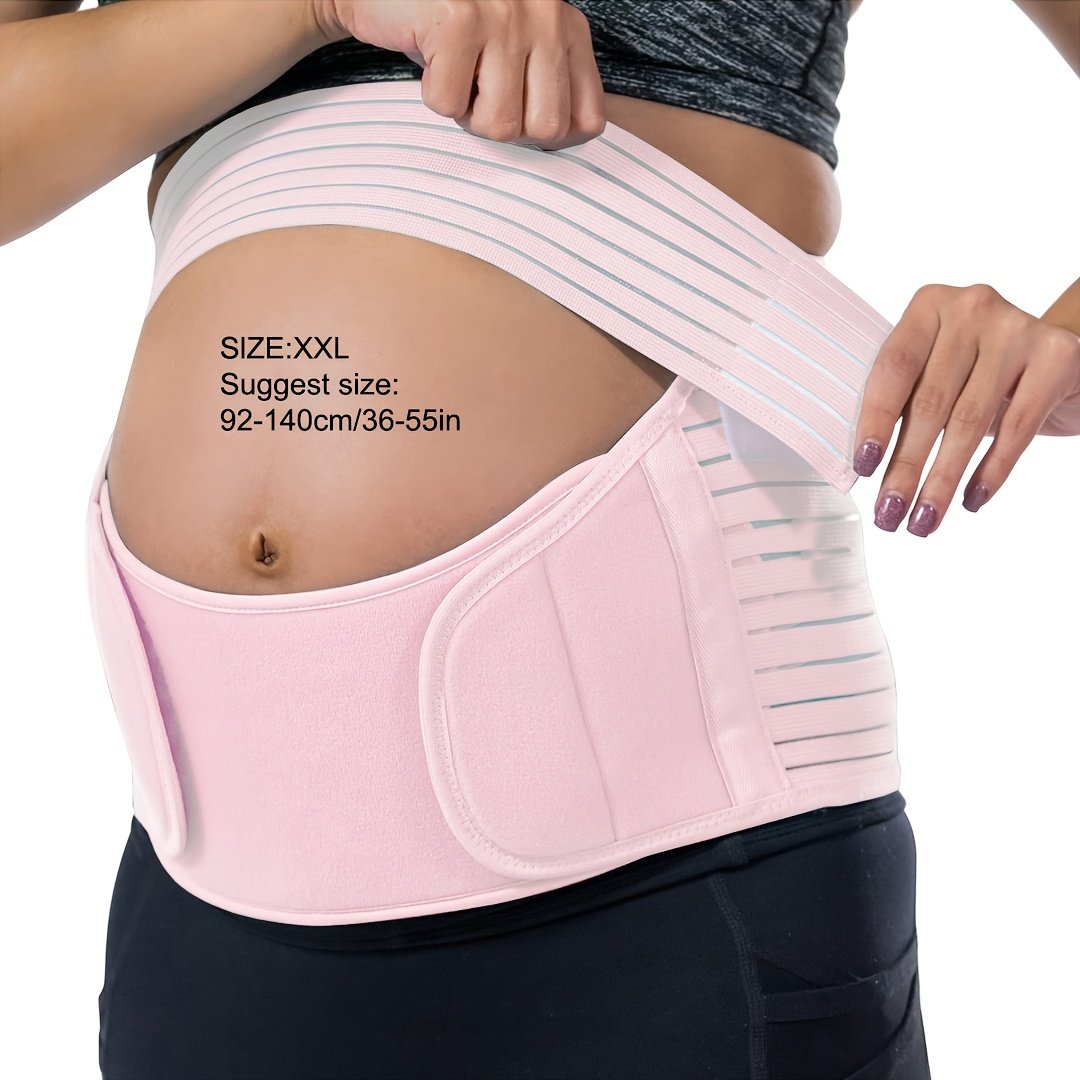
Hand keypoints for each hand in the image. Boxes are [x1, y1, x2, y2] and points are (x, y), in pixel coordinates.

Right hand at [312, 0, 606, 148]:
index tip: (518, 114)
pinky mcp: (458, 20)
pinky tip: (431, 56)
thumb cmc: (452, 26)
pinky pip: (449, 105)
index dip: (546, 136)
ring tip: (455, 70)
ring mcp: (503, 16)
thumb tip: (559, 144)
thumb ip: (546, 89)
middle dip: (503, 125)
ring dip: (465, 112)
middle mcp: (544, 16)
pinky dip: (431, 92)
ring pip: (498, 125)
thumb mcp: (515, 50)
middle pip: (544, 130)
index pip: (587, 120)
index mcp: (566, 28)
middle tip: (479, 90)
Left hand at [851, 283, 1079, 535]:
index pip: (893, 369)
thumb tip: (867, 466)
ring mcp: (1017, 328)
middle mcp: (972, 309)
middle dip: (906, 466)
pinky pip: (1017, 426)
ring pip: (969, 420)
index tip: (862, 468)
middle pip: (930, 402)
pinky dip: (992, 470)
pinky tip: (972, 499)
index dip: (875, 422)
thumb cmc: (980, 371)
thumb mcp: (938, 373)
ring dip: (942, 479)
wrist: (1060, 359)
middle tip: (889, 512)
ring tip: (923, 519)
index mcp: (928, 307)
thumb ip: (906, 401)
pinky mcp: (1057, 357)